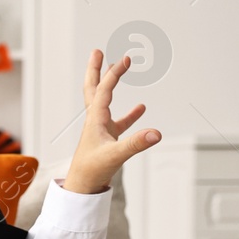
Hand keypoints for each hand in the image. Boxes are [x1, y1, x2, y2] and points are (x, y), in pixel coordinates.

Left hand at [62, 49, 162, 193]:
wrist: (82, 187)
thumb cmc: (92, 170)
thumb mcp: (116, 155)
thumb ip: (136, 144)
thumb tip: (157, 133)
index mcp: (95, 119)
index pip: (105, 90)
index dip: (115, 73)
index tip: (126, 58)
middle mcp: (96, 121)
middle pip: (94, 89)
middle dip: (96, 70)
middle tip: (97, 52)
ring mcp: (101, 129)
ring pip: (104, 101)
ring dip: (109, 85)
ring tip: (117, 70)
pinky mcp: (108, 140)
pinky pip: (119, 122)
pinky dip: (129, 114)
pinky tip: (141, 108)